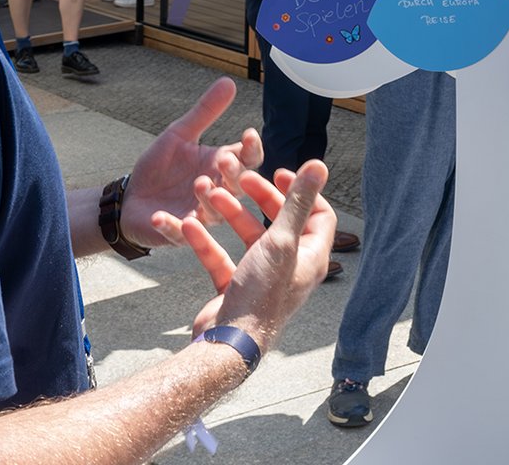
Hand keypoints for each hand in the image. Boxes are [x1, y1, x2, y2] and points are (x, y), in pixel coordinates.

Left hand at [121, 78, 265, 248]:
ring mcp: (200, 215)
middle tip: (224, 162)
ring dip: (208, 199)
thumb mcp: (179, 134)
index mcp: (221, 167)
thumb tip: (229, 81)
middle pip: (236, 186)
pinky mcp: (178, 233)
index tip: (249, 134)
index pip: (247, 160)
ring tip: (199, 184)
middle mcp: (218, 193)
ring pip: (214, 212)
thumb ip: (205, 112)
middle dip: (233, 175)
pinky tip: (160, 216)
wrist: (130, 198)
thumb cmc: (160, 167)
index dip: (251, 149)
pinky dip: (170, 226)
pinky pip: (178, 233)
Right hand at [169, 161, 334, 347]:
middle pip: (280, 221)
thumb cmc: (261, 294)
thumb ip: (298, 202)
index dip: (302, 191)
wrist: (227, 344)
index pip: (318, 214)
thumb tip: (320, 165)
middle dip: (260, 197)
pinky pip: (220, 258)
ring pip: (247, 236)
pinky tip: (188, 224)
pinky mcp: (234, 289)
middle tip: (242, 178)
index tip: (278, 172)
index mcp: (311, 256)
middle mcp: (290, 267)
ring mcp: (261, 278)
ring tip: (208, 193)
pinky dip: (206, 241)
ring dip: (230, 214)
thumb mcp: (281, 241)